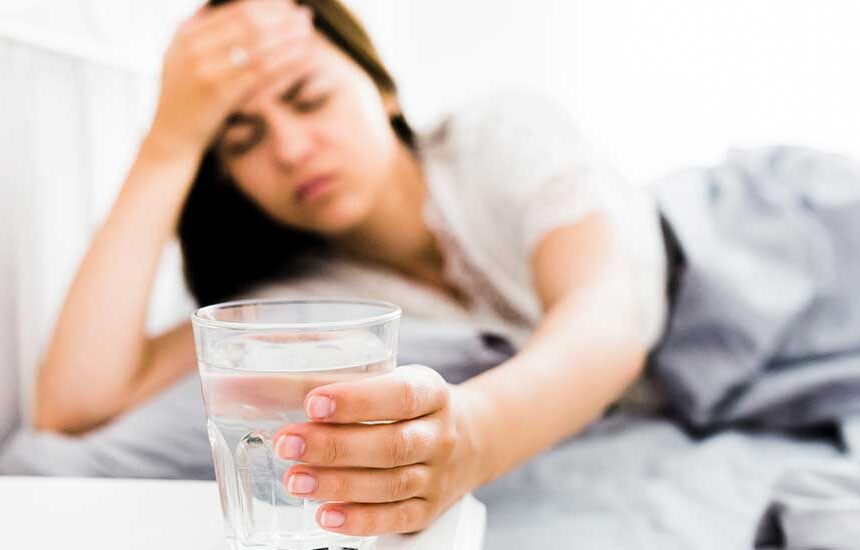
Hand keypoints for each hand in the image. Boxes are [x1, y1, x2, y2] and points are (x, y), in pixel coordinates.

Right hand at [147, 0, 313, 158]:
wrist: (169, 138)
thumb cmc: (181, 99)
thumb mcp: (176, 57)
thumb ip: (195, 30)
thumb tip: (214, 5)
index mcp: (185, 34)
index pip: (235, 10)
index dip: (267, 6)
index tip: (288, 5)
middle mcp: (193, 48)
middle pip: (249, 24)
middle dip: (281, 18)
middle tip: (304, 17)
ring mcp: (206, 71)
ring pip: (257, 47)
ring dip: (287, 37)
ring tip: (306, 32)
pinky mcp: (220, 94)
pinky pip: (261, 73)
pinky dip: (284, 61)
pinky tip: (302, 56)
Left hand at [273, 365, 486, 535]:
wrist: (472, 439)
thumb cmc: (413, 406)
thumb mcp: (391, 379)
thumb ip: (335, 382)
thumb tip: (255, 384)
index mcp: (432, 392)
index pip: (400, 395)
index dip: (358, 400)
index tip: (314, 402)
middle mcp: (439, 434)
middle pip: (391, 444)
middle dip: (335, 445)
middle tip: (287, 443)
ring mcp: (436, 475)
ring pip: (390, 483)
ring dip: (339, 483)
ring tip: (296, 480)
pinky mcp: (428, 509)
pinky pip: (395, 517)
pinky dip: (359, 519)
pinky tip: (326, 514)